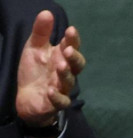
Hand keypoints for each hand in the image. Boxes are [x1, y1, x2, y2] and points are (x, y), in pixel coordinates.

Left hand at [16, 11, 85, 127]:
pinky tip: (50, 90)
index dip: (73, 40)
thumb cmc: (35, 71)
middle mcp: (65, 73)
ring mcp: (62, 88)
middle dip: (74, 58)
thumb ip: (41, 32)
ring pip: (69, 82)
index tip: (71, 30)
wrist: (28, 97)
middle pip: (77, 66)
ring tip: (60, 66)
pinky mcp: (55, 103)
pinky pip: (60, 101)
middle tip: (68, 50)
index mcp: (62, 57)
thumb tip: (47, 12)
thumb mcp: (35, 48)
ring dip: (65, 74)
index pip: (71, 47)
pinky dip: (57, 97)